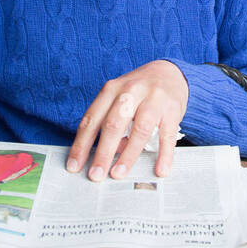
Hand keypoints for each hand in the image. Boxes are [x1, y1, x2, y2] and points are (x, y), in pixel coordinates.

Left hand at [67, 60, 187, 180]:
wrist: (170, 72)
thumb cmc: (139, 90)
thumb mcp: (120, 99)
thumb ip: (112, 123)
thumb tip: (112, 152)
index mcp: (111, 89)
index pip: (92, 119)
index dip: (81, 145)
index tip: (74, 166)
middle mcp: (131, 91)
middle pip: (113, 124)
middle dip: (103, 153)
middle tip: (96, 175)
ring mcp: (153, 99)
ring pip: (139, 130)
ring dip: (128, 155)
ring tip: (119, 173)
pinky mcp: (172, 109)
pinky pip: (167, 135)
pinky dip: (164, 155)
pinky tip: (160, 169)